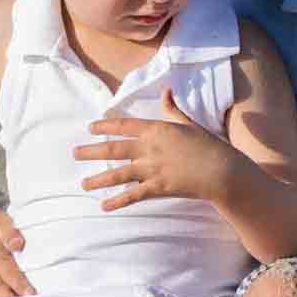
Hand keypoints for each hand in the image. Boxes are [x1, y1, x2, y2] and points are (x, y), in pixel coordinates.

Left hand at [74, 89, 234, 210]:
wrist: (222, 170)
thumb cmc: (208, 145)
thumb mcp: (189, 123)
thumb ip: (172, 109)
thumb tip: (166, 90)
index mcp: (157, 129)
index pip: (124, 126)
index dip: (105, 126)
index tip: (90, 128)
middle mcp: (150, 148)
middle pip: (114, 149)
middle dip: (92, 152)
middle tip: (75, 153)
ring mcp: (153, 169)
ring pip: (119, 174)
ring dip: (99, 180)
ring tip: (83, 184)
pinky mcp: (158, 187)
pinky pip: (133, 195)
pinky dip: (118, 201)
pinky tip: (104, 206)